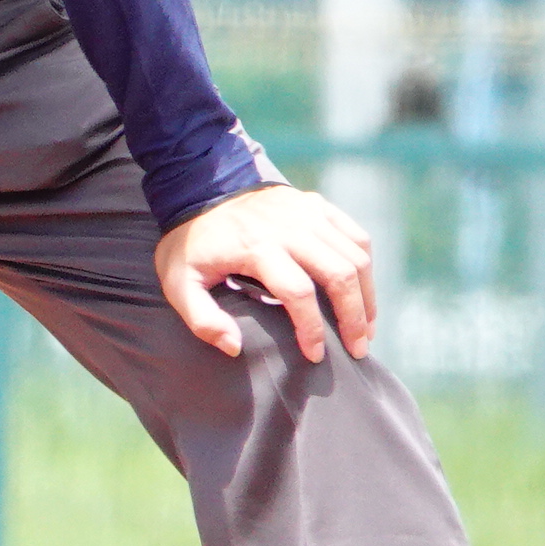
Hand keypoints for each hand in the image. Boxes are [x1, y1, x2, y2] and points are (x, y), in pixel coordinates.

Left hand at [154, 182, 375, 363]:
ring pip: (356, 256)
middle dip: (354, 318)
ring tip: (365, 328)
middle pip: (339, 275)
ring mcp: (306, 212)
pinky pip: (356, 235)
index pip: (298, 293)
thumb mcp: (177, 283)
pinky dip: (365, 265)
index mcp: (255, 246)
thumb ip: (201, 319)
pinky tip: (362, 291)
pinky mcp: (316, 204)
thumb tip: (234, 347)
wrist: (197, 190)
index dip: (312, 328)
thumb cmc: (191, 245)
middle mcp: (288, 227)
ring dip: (366, 296)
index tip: (315, 355)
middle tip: (358, 350)